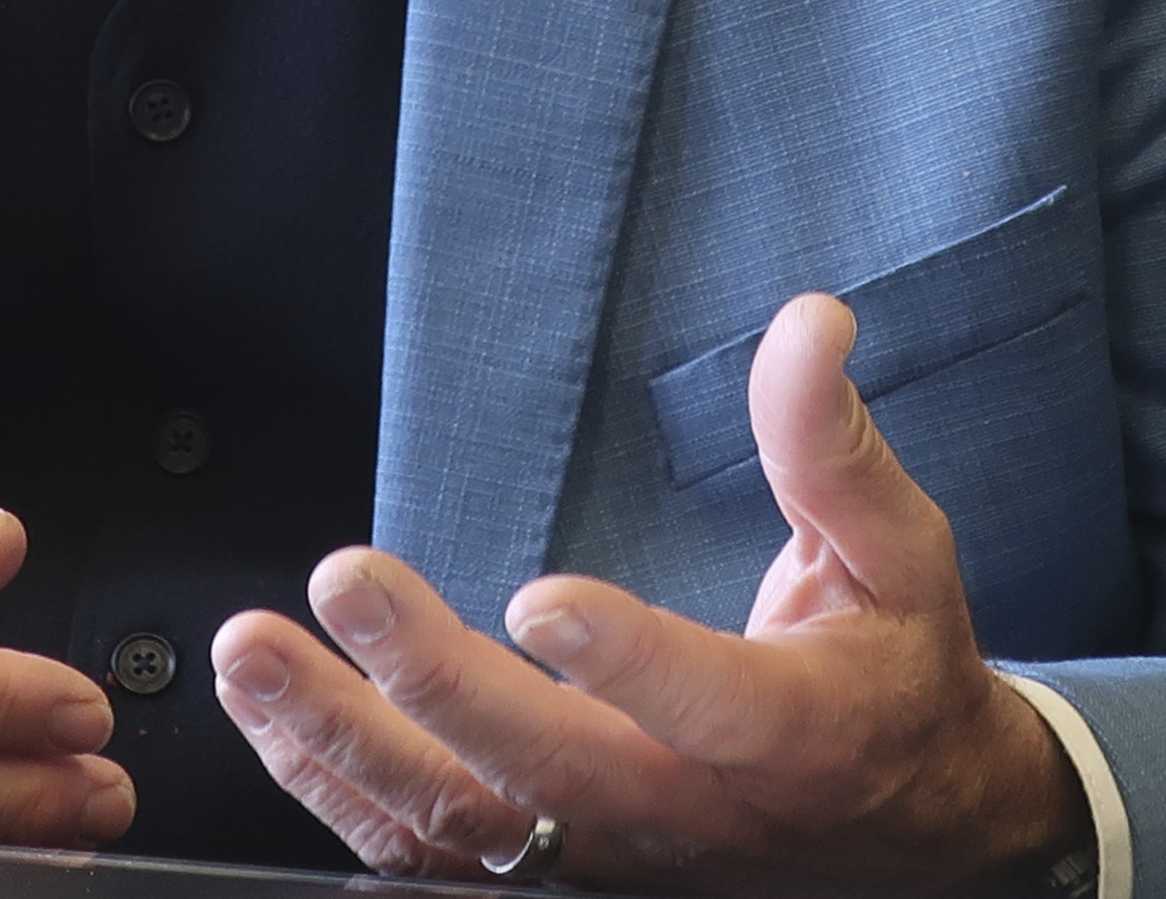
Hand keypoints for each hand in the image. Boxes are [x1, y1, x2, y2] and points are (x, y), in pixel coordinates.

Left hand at [210, 295, 1081, 889]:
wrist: (913, 829)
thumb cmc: (893, 672)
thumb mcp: (897, 555)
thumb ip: (833, 446)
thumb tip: (808, 321)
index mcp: (792, 732)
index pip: (705, 703)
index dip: (626, 661)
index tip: (542, 599)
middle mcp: (690, 814)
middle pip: (550, 772)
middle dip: (433, 680)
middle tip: (343, 580)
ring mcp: (612, 861)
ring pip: (465, 827)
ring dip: (345, 740)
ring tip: (253, 650)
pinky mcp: (557, 877)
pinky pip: (431, 854)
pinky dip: (337, 790)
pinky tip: (271, 717)